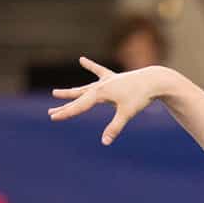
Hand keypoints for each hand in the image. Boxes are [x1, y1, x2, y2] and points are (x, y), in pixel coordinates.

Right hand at [49, 60, 173, 145]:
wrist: (153, 80)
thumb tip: (105, 142)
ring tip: (55, 92)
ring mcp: (105, 81)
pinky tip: (82, 60)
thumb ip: (114, 128)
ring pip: (84, 88)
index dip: (65, 113)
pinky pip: (99, 71)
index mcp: (100, 93)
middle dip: (65, 107)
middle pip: (78, 98)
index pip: (79, 106)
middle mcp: (100, 86)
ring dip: (71, 92)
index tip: (53, 118)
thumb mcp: (126, 114)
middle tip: (50, 113)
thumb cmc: (140, 97)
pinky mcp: (113, 78)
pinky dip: (91, 66)